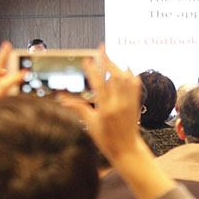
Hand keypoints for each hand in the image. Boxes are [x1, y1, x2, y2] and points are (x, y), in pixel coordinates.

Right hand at [64, 45, 145, 163]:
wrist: (127, 150)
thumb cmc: (107, 140)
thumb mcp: (90, 124)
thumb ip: (79, 108)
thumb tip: (63, 100)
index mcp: (105, 109)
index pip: (98, 84)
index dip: (92, 70)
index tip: (87, 60)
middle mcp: (118, 104)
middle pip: (114, 76)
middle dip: (107, 60)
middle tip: (102, 48)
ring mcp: (128, 103)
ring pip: (125, 78)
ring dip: (118, 65)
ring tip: (110, 57)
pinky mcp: (135, 104)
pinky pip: (135, 85)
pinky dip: (131, 74)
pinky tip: (127, 68)